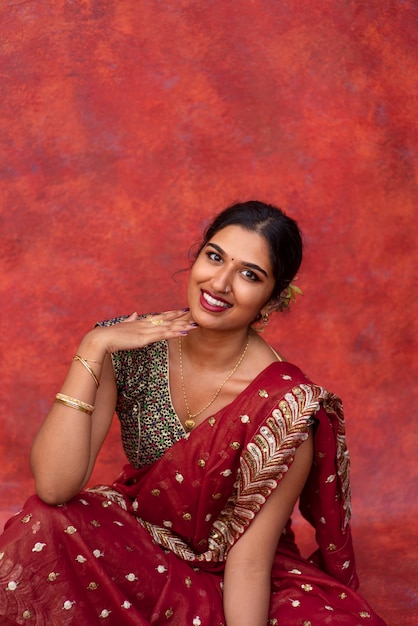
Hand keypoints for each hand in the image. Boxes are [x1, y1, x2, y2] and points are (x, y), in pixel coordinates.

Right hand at [78, 308, 197, 357]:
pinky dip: (175, 333)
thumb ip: (130, 321)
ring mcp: (146, 330)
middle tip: (193, 314)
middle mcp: (146, 324)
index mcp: (141, 322)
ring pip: (168, 326)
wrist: (102, 339)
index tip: (182, 311)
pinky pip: (164, 335)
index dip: (171, 314)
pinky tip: (184, 332)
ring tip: (194, 324)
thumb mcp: (123, 327)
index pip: (159, 316)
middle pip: (167, 319)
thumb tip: (134, 314)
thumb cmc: (110, 336)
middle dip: (181, 317)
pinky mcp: (145, 338)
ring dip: (182, 326)